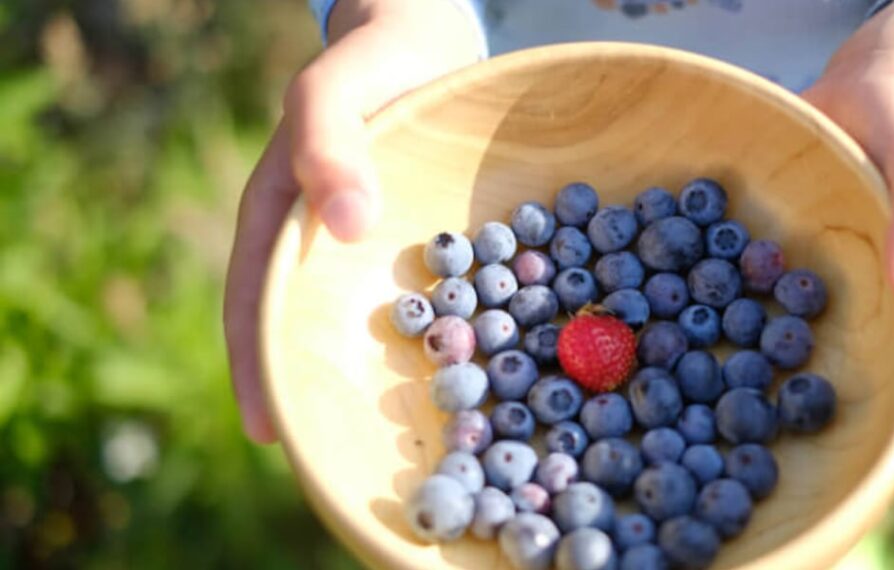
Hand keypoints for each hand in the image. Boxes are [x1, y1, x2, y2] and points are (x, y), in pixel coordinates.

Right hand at [223, 0, 481, 442]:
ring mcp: (371, 244)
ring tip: (395, 432)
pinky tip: (456, 368)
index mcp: (281, 215)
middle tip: (330, 453)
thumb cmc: (369, 59)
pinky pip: (423, 296)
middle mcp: (323, 240)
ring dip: (371, 372)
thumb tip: (346, 229)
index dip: (255, 363)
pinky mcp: (420, 239)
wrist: (423, 33)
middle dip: (312, 388)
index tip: (267, 428)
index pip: (255, 298)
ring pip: (361, 318)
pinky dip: (430, 335)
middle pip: (306, 323)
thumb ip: (328, 146)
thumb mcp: (332, 90)